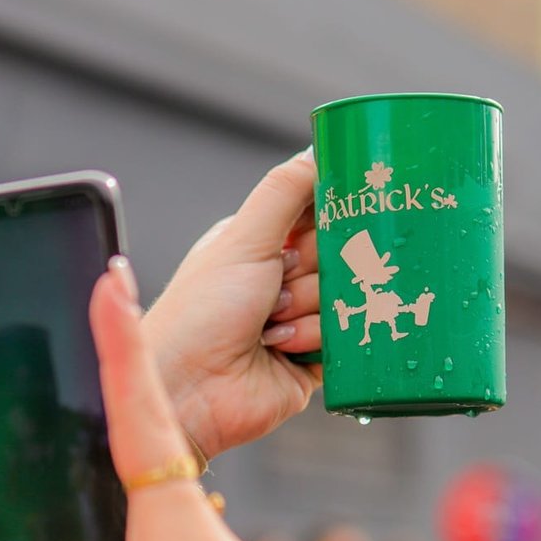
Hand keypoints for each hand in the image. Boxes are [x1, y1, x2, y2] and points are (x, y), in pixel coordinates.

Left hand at [143, 150, 321, 460]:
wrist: (188, 392)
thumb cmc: (198, 313)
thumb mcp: (243, 240)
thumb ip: (284, 192)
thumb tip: (318, 149)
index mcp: (260, 243)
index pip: (318, 210)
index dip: (334, 210)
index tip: (351, 206)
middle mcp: (281, 278)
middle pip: (339, 252)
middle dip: (315, 266)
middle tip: (281, 276)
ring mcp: (300, 318)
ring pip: (344, 294)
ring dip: (308, 307)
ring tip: (269, 321)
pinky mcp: (314, 359)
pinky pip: (344, 336)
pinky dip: (314, 339)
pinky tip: (279, 347)